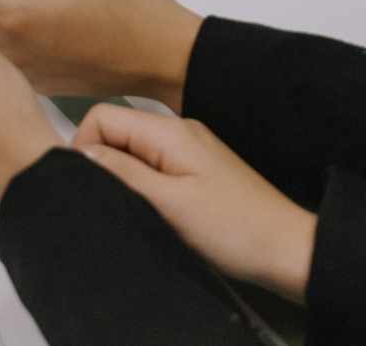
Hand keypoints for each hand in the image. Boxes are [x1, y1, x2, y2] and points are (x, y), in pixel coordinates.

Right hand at [74, 105, 316, 301]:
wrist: (285, 248)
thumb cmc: (234, 228)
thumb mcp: (169, 204)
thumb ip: (123, 174)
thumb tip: (80, 153)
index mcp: (169, 131)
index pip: (102, 116)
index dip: (82, 147)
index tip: (86, 185)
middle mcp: (178, 131)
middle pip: (116, 132)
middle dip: (101, 163)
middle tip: (110, 202)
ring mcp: (189, 150)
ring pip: (132, 151)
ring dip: (122, 177)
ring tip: (132, 211)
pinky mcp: (196, 171)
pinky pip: (152, 167)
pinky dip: (141, 186)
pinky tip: (152, 213)